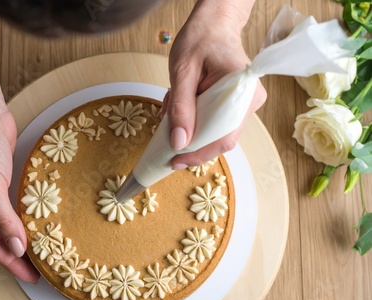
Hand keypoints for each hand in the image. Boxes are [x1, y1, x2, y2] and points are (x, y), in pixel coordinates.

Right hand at [0, 36, 38, 282]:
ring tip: (39, 256)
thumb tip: (17, 248)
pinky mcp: (2, 188)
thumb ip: (4, 218)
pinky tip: (35, 229)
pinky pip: (13, 213)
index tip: (31, 276)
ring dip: (21, 243)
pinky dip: (23, 224)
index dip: (12, 263)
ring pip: (6, 229)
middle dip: (17, 258)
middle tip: (38, 272)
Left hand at [165, 0, 266, 167]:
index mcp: (241, 90)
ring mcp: (245, 104)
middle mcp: (250, 101)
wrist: (214, 23)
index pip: (223, 136)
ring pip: (216, 133)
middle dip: (191, 144)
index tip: (174, 160)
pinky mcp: (236, 105)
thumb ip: (180, 107)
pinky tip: (181, 109)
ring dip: (190, 131)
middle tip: (165, 142)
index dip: (199, 153)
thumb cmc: (200, 39)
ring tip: (170, 114)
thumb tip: (178, 142)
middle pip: (221, 138)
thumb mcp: (182, 71)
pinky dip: (195, 122)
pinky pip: (216, 123)